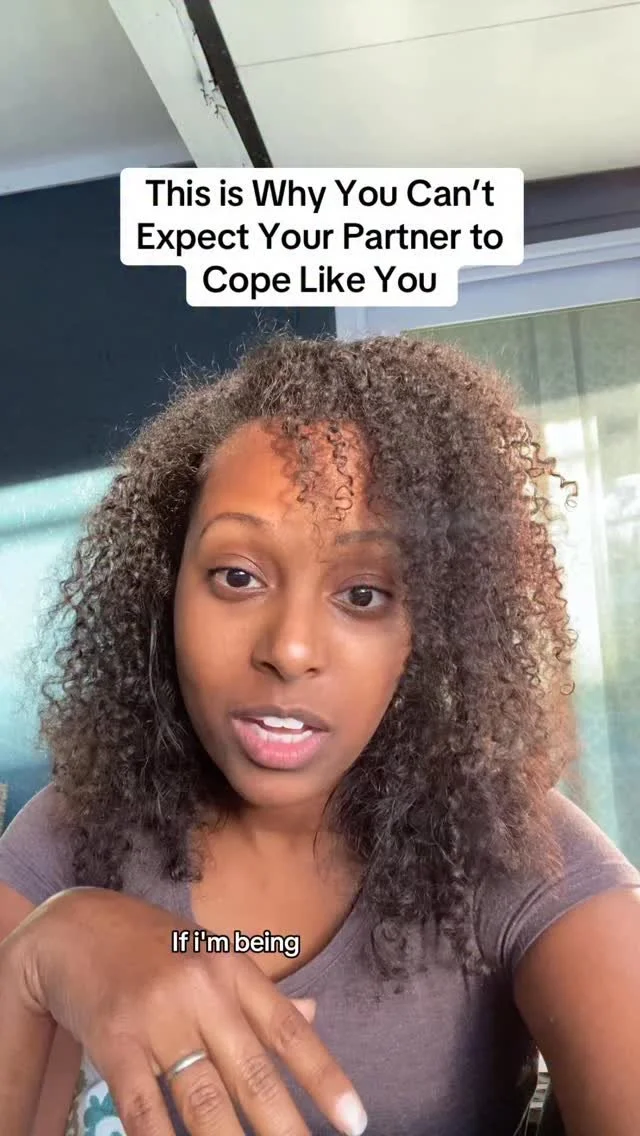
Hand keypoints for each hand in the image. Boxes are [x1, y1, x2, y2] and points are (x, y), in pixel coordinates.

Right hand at [7, 888, 366, 1135]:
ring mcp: (158, 1016)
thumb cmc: (152, 944)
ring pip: (203, 1099)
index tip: (355, 1121)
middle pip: (252, 1073)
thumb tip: (313, 1012)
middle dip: (284, 1129)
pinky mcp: (115, 1040)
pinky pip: (143, 1106)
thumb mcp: (210, 954)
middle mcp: (203, 990)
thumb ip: (258, 991)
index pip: (288, 1029)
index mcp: (232, 969)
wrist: (75, 925)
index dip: (325, 1077)